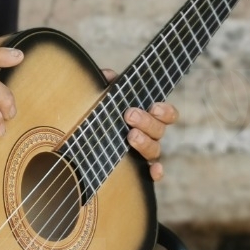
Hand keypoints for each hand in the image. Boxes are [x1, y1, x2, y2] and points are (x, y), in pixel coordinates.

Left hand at [102, 68, 177, 182]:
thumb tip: (108, 76)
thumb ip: (106, 85)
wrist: (82, 140)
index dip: (165, 111)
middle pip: (159, 130)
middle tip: (130, 115)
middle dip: (146, 122)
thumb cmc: (100, 114)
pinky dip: (156, 172)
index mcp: (147, 117)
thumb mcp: (102, 98)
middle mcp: (149, 135)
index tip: (153, 106)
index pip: (167, 115)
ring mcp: (143, 153)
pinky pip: (151, 174)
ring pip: (155, 150)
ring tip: (130, 135)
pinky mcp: (135, 169)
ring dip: (145, 142)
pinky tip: (153, 171)